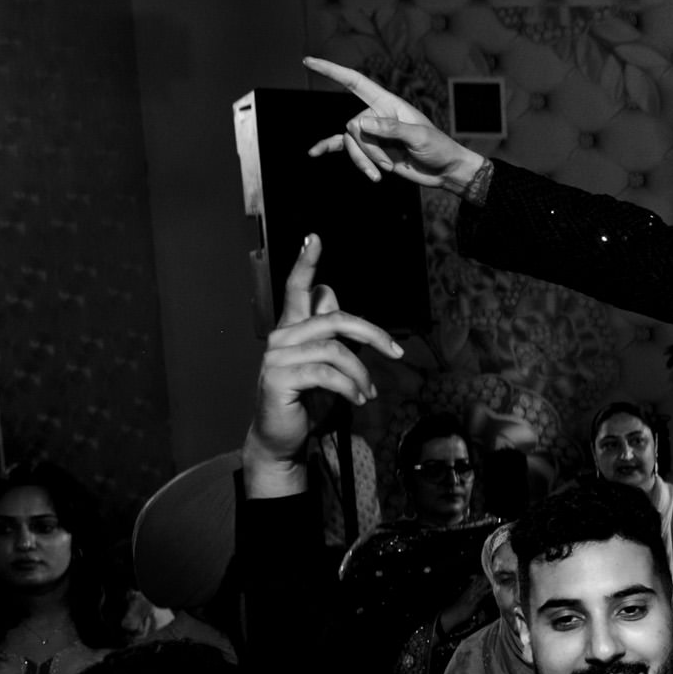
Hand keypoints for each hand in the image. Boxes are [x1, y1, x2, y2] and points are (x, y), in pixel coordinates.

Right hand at [244, 235, 403, 492]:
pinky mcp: (279, 378)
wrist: (281, 436)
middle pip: (335, 318)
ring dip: (362, 373)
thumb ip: (329, 333)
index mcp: (292, 328)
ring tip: (369, 392)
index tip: (315, 237)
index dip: (306, 262)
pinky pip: (328, 374)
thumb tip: (333, 295)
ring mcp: (277, 357)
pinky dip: (351, 387)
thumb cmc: (306, 399)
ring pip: (336, 350)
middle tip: (396, 351)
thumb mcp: (324, 363)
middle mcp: (281, 336)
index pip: (296, 288)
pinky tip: (358, 399)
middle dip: (372, 333)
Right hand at [303, 56, 484, 191]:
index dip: (332, 71)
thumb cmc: (438, 149)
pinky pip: (344, 147)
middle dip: (369, 149)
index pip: (355, 82)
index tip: (309, 61)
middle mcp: (376, 115)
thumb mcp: (419, 137)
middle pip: (354, 126)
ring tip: (382, 173)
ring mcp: (372, 133)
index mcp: (388, 103)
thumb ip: (390, 128)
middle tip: (390, 163)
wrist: (443, 171)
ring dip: (364, 160)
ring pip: (350, 142)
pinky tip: (314, 152)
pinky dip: (329, 149)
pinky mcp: (371, 150)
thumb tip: (360, 123)